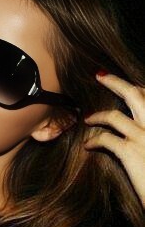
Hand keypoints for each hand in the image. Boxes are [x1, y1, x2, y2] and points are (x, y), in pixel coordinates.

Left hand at [84, 73, 144, 207]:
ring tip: (87, 118)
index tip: (124, 85)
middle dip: (115, 81)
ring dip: (97, 115)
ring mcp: (143, 136)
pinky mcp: (130, 152)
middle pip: (134, 93)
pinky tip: (87, 145)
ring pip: (114, 116)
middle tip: (100, 75)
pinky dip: (93, 140)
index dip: (135, 87)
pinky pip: (105, 139)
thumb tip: (138, 128)